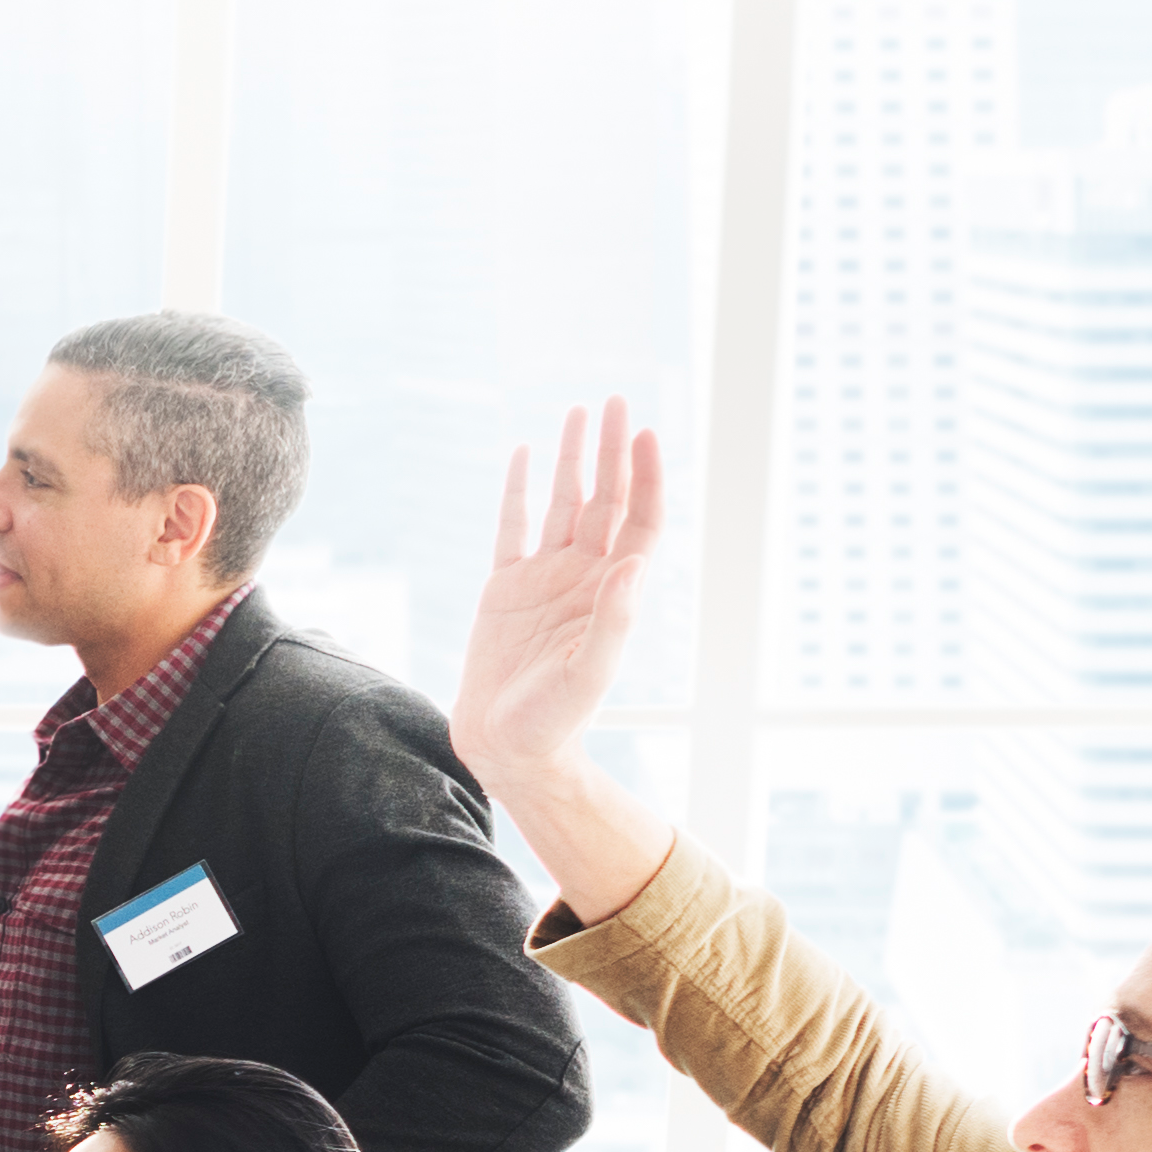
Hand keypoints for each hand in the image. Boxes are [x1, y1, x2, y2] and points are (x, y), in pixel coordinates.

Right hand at [449, 405, 683, 925]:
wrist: (508, 748)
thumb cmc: (556, 721)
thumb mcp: (587, 674)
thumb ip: (613, 621)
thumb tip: (634, 564)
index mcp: (611, 592)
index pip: (638, 520)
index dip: (645, 477)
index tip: (646, 434)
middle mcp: (583, 576)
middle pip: (605, 499)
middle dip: (613, 451)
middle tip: (617, 403)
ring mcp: (544, 579)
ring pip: (563, 504)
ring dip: (574, 460)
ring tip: (580, 413)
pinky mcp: (506, 589)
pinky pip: (515, 528)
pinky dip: (520, 492)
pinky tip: (524, 456)